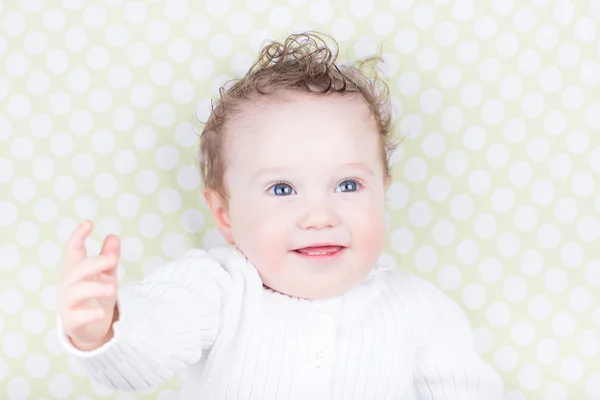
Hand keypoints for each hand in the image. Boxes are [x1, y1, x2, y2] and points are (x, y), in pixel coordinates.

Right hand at [58, 220, 119, 350]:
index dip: (78, 236)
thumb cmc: (96, 296)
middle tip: (113, 260)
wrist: (91, 328)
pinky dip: (88, 314)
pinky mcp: (72, 321)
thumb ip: (109, 259)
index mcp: (75, 269)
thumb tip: (114, 236)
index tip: (89, 223)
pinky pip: (77, 316)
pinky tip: (100, 312)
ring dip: (94, 287)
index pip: (73, 250)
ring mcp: (68, 302)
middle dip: (95, 262)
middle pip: (77, 269)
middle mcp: (68, 284)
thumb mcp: (106, 275)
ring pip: (76, 291)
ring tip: (113, 287)